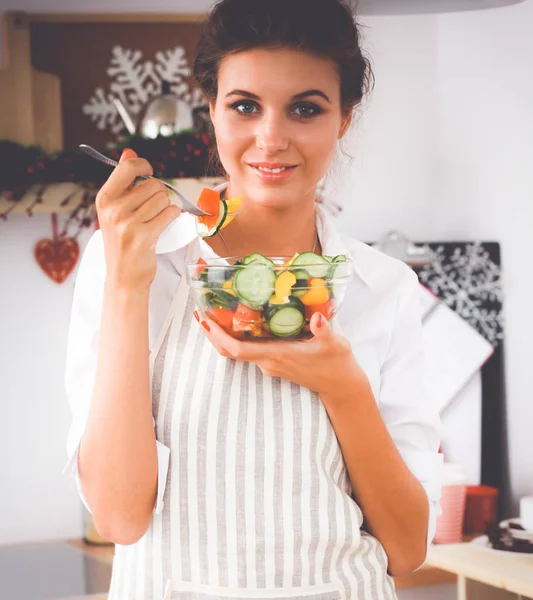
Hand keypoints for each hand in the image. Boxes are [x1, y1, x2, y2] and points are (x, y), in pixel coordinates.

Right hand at [95, 148, 180, 290]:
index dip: (144, 166)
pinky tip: (161, 226)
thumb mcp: (115, 209)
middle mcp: (113, 209)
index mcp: (104, 198)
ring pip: (163, 198)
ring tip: (154, 220)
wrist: (123, 276)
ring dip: (165, 208)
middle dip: (158, 194)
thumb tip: (129, 152)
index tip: (148, 173)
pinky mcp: (144, 236)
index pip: (128, 167)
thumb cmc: (122, 241)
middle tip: (150, 210)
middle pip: (153, 184)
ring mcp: (128, 223)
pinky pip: (170, 213)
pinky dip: (171, 217)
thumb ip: (123, 180)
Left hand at [196, 309, 366, 397]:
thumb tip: (318, 317)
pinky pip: (248, 350)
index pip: (237, 349)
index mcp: (277, 355)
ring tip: (215, 311)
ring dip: (223, 334)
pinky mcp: (275, 363)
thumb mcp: (335, 343)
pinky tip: (239, 320)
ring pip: (238, 350)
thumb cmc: (337, 364)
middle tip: (201, 311)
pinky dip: (238, 336)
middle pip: (230, 350)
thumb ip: (324, 330)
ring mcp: (270, 364)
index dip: (217, 337)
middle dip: (213, 333)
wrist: (341, 387)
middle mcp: (268, 362)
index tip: (205, 321)